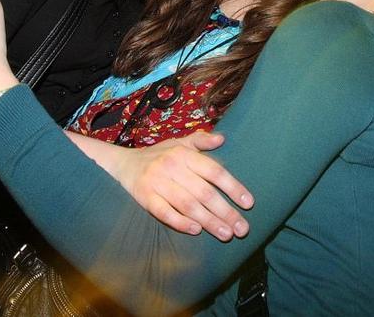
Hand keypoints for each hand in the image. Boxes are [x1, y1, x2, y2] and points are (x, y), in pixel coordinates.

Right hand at [115, 131, 253, 241]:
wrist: (124, 163)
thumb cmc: (160, 155)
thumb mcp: (180, 143)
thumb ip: (201, 141)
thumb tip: (221, 138)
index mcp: (184, 154)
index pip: (214, 171)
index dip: (233, 187)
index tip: (249, 203)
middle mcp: (172, 167)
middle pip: (204, 192)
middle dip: (225, 211)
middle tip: (242, 228)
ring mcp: (157, 183)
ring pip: (187, 204)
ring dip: (208, 221)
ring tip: (226, 234)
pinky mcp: (144, 197)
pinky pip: (164, 212)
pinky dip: (180, 222)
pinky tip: (196, 231)